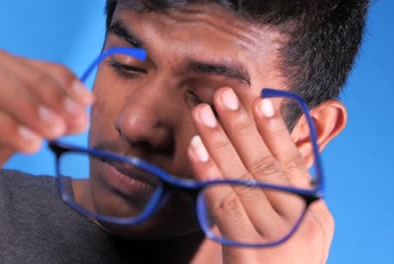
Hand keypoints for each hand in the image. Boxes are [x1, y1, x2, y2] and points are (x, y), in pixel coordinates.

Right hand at [0, 47, 92, 229]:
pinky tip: (29, 143)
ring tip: (55, 129)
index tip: (85, 98)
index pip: (8, 61)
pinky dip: (0, 122)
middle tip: (75, 115)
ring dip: (26, 101)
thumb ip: (28, 126)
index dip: (51, 75)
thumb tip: (76, 115)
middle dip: (43, 88)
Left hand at [188, 87, 333, 262]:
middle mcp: (297, 222)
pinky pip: (225, 204)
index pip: (290, 162)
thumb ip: (289, 191)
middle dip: (241, 127)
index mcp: (313, 213)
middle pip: (264, 165)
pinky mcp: (246, 251)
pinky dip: (210, 174)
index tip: (259, 101)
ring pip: (242, 179)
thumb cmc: (281, 260)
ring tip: (204, 114)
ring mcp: (273, 238)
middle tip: (223, 96)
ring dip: (219, 142)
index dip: (273, 130)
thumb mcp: (300, 228)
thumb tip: (271, 147)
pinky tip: (197, 150)